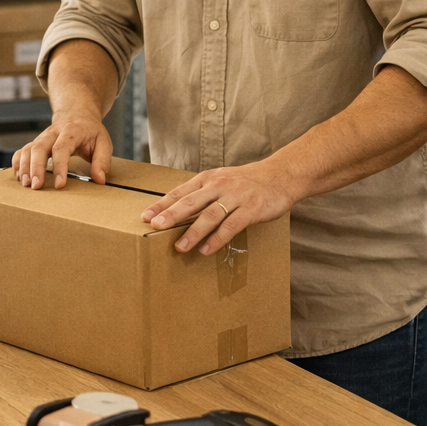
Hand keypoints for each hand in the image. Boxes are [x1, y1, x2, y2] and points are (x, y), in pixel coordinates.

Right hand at [10, 112, 112, 189]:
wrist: (78, 116)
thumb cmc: (90, 132)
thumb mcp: (103, 143)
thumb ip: (102, 161)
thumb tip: (99, 179)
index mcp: (71, 131)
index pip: (62, 148)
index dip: (59, 167)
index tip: (59, 184)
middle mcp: (53, 133)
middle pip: (39, 148)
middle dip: (36, 168)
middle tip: (36, 186)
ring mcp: (42, 137)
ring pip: (27, 149)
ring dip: (24, 168)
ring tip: (27, 185)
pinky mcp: (35, 143)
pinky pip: (21, 151)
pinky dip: (17, 164)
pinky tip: (20, 177)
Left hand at [141, 162, 295, 254]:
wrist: (280, 176)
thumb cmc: (246, 182)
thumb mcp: (221, 180)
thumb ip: (203, 194)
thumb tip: (178, 212)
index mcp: (208, 178)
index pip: (180, 191)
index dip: (162, 204)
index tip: (146, 216)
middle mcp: (219, 185)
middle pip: (191, 201)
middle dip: (171, 215)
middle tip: (155, 227)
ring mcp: (236, 197)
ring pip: (210, 215)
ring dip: (193, 232)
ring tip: (180, 247)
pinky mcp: (251, 209)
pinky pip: (231, 225)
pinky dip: (217, 239)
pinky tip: (206, 250)